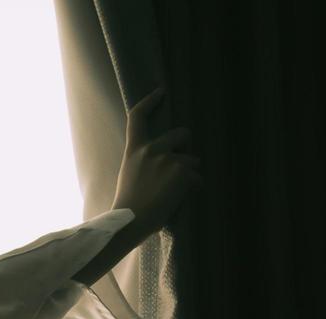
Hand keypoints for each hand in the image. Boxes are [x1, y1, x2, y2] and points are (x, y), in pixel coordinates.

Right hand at [110, 88, 201, 232]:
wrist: (130, 221)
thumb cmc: (128, 204)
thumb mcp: (129, 174)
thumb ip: (143, 161)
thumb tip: (165, 160)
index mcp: (134, 150)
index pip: (138, 117)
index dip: (149, 101)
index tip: (160, 91)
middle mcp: (152, 149)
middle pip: (181, 134)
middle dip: (187, 146)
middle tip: (184, 164)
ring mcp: (168, 159)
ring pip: (192, 161)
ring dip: (189, 174)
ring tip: (174, 192)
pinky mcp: (182, 172)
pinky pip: (196, 178)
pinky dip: (192, 188)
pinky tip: (179, 199)